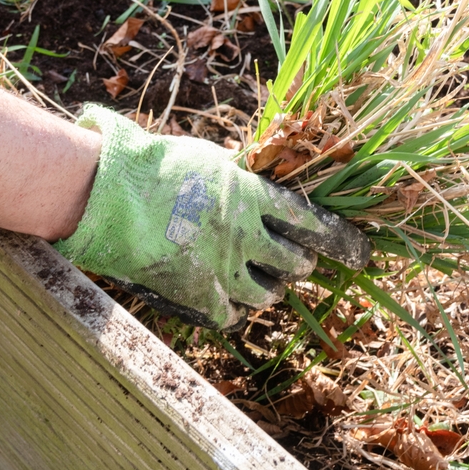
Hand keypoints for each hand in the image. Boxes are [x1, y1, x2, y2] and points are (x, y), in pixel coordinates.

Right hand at [53, 104, 370, 329]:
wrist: (112, 195)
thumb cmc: (150, 165)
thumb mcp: (202, 155)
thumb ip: (233, 169)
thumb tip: (248, 166)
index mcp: (251, 194)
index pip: (308, 220)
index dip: (336, 238)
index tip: (356, 250)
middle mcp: (246, 232)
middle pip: (294, 259)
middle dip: (301, 263)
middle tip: (301, 263)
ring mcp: (224, 265)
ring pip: (267, 291)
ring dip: (272, 290)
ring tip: (270, 287)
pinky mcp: (197, 291)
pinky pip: (230, 313)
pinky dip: (233, 310)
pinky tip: (229, 306)